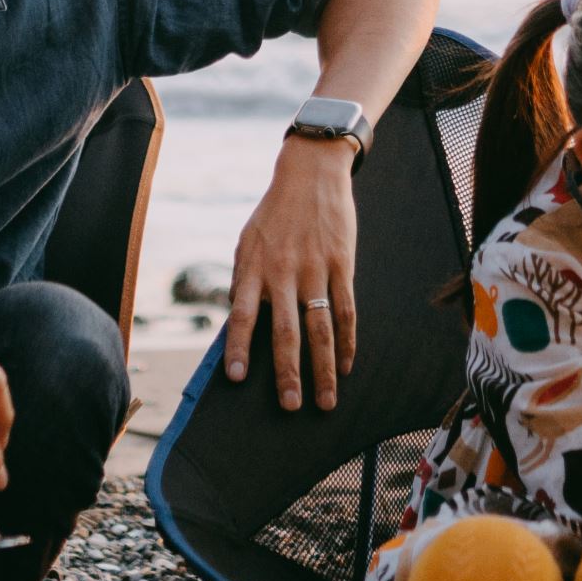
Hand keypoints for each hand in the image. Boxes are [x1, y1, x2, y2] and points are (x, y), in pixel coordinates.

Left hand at [225, 134, 359, 411]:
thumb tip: (236, 327)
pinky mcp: (341, 265)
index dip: (237, 347)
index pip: (240, 315)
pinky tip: (346, 365)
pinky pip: (346, 311)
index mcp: (253, 268)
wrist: (310, 174)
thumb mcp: (247, 243)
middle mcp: (282, 272)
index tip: (235, 377)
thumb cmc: (273, 215)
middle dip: (287, 373)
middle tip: (291, 406)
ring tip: (325, 401)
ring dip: (323, 369)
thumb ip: (243, 283)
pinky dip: (347, 342)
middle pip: (285, 331)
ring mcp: (314, 269)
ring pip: (320, 329)